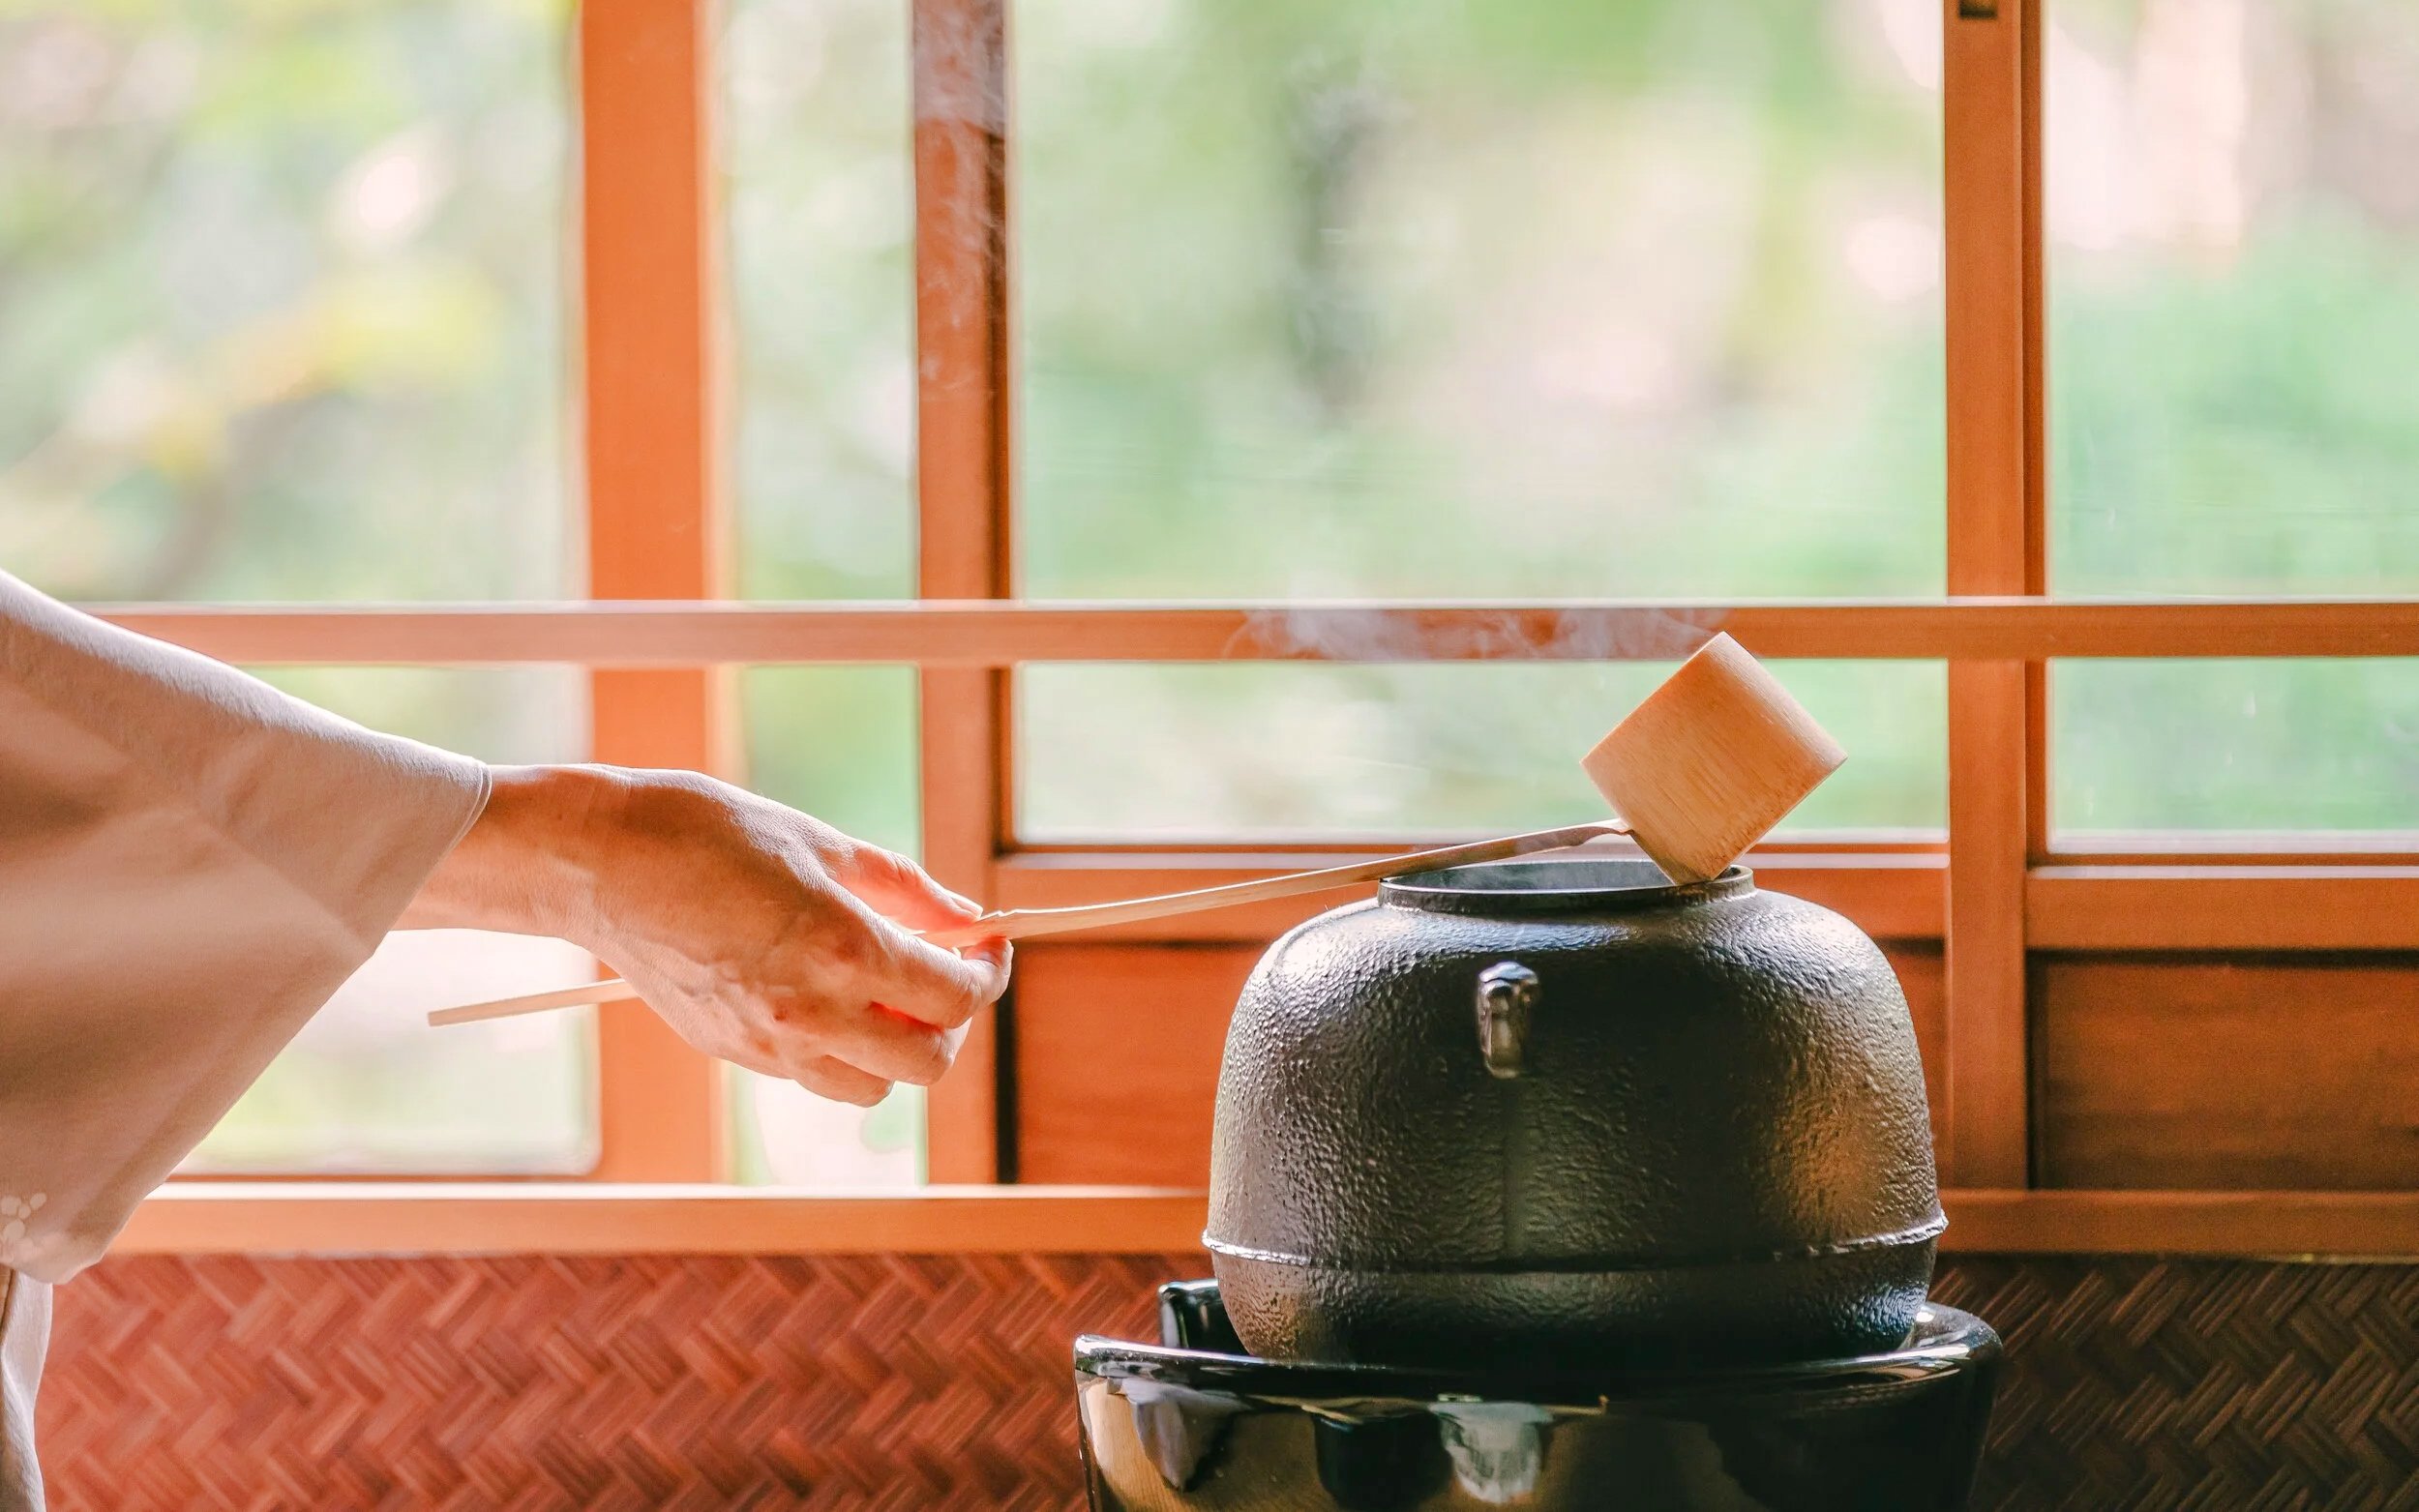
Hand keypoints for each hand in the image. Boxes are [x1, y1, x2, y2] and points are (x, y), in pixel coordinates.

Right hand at [404, 765, 1009, 1104]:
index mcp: (841, 949)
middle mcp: (810, 1011)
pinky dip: (838, 1048)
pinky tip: (820, 991)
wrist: (596, 861)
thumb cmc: (707, 831)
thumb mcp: (820, 844)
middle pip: (927, 1064)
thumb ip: (904, 889)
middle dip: (952, 1023)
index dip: (987, 973)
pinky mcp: (729, 1052)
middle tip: (942, 973)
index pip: (954, 997)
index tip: (987, 945)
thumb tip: (965, 919)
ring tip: (880, 990)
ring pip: (869, 1088)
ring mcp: (766, 1042)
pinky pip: (812, 1075)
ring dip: (894, 1049)